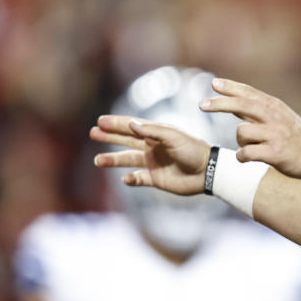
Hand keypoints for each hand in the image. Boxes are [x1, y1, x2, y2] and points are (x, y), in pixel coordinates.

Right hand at [90, 116, 210, 194]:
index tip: (100, 121)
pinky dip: (131, 179)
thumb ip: (152, 131)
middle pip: (125, 141)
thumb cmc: (193, 150)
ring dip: (113, 160)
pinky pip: (139, 179)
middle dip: (109, 137)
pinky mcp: (156, 179)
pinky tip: (125, 179)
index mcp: (155, 134)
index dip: (116, 123)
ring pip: (127, 160)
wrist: (207, 172)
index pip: (131, 127)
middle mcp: (151, 147)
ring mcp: (152, 163)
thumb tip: (131, 124)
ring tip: (97, 160)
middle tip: (92, 132)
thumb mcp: (173, 137)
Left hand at [201, 78, 300, 180]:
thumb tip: (231, 99)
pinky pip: (246, 153)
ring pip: (241, 133)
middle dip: (220, 104)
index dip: (230, 87)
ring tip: (251, 147)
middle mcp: (273, 116)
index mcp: (273, 106)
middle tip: (202, 105)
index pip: (248, 93)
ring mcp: (274, 134)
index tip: (213, 83)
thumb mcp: (278, 115)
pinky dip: (242, 157)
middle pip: (242, 105)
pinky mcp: (274, 152)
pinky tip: (246, 158)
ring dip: (240, 142)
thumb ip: (256, 108)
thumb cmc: (292, 135)